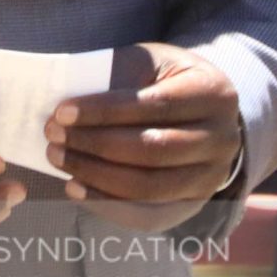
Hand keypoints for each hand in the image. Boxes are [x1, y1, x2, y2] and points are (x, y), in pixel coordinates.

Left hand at [45, 43, 243, 230]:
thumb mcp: (153, 61)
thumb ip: (119, 75)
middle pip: (153, 150)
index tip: (63, 111)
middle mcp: (222, 140)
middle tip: (54, 136)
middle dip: (95, 145)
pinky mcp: (194, 204)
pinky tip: (76, 188)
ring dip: (96, 175)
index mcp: (214, 94)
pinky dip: (107, 203)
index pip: (155, 106)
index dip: (106, 111)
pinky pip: (146, 214)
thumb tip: (68, 100)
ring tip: (59, 159)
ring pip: (148, 187)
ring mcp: (212, 177)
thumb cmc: (168, 81)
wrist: (204, 112)